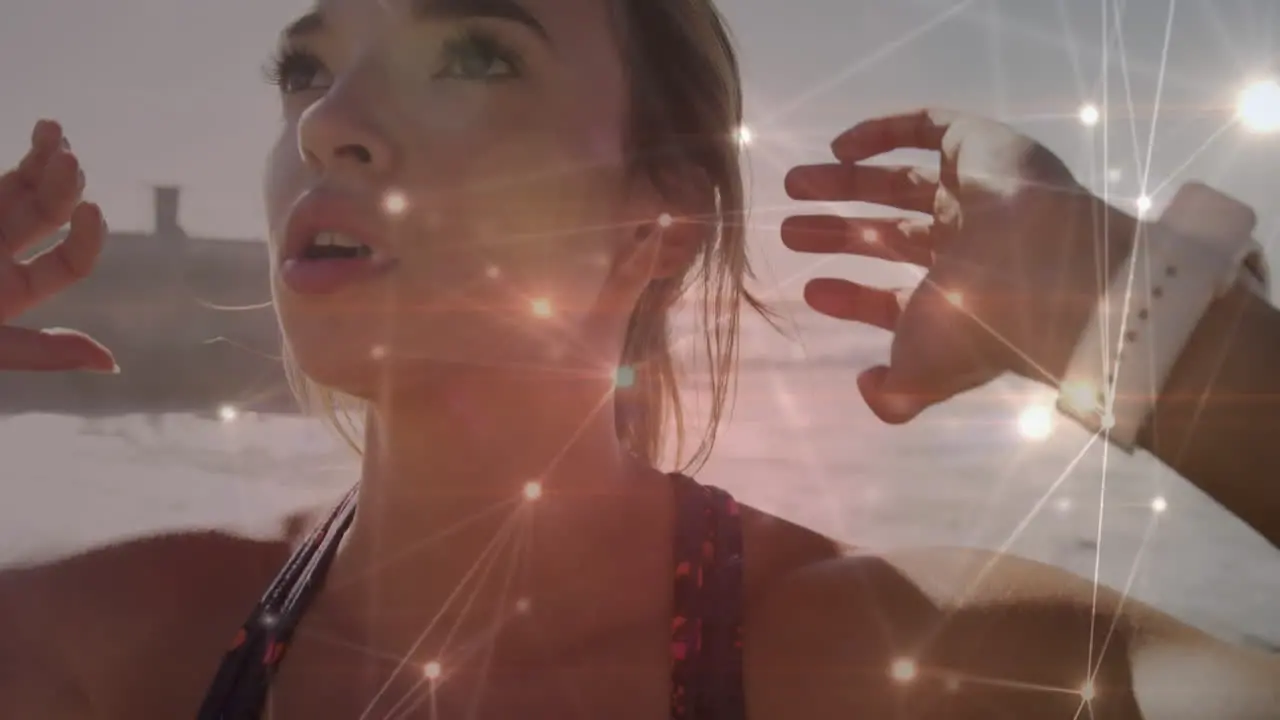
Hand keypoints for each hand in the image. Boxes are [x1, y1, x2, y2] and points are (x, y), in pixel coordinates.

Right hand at [0, 119, 114, 371]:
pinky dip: (23, 151)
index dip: (90, 238)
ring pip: (24, 183)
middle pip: (50, 214)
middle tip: (70, 161)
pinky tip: (43, 129)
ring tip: (56, 134)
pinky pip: (0, 175)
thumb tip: (113, 364)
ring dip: (47, 158)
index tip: (93, 208)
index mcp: (12, 293)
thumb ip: (38, 352)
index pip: (70, 263)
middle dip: (66, 185)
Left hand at [782, 109, 1135, 423]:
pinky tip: (838, 148)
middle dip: (838, 233)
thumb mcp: (921, 375)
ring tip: (793, 185)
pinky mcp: (980, 144)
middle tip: (788, 232)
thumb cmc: (978, 327)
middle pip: (891, 235)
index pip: (899, 298)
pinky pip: (927, 127)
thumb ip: (891, 396)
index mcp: (960, 301)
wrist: (1045, 268)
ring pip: (899, 183)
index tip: (811, 290)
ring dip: (844, 184)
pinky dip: (881, 132)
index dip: (853, 296)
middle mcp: (969, 246)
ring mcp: (975, 194)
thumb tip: (866, 387)